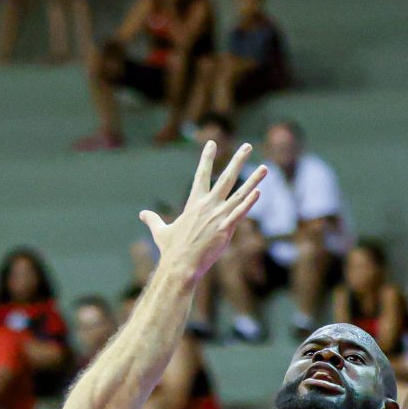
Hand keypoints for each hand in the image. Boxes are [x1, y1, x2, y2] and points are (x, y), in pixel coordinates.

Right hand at [140, 139, 266, 283]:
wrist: (180, 266)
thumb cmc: (171, 250)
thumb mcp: (160, 231)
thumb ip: (153, 220)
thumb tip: (142, 214)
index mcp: (194, 203)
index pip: (201, 174)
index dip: (207, 157)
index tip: (212, 142)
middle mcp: (208, 205)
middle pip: (226, 177)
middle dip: (237, 160)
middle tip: (247, 146)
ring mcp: (218, 216)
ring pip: (239, 194)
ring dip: (253, 180)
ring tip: (265, 168)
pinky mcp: (225, 229)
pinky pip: (240, 213)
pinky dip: (249, 202)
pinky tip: (258, 192)